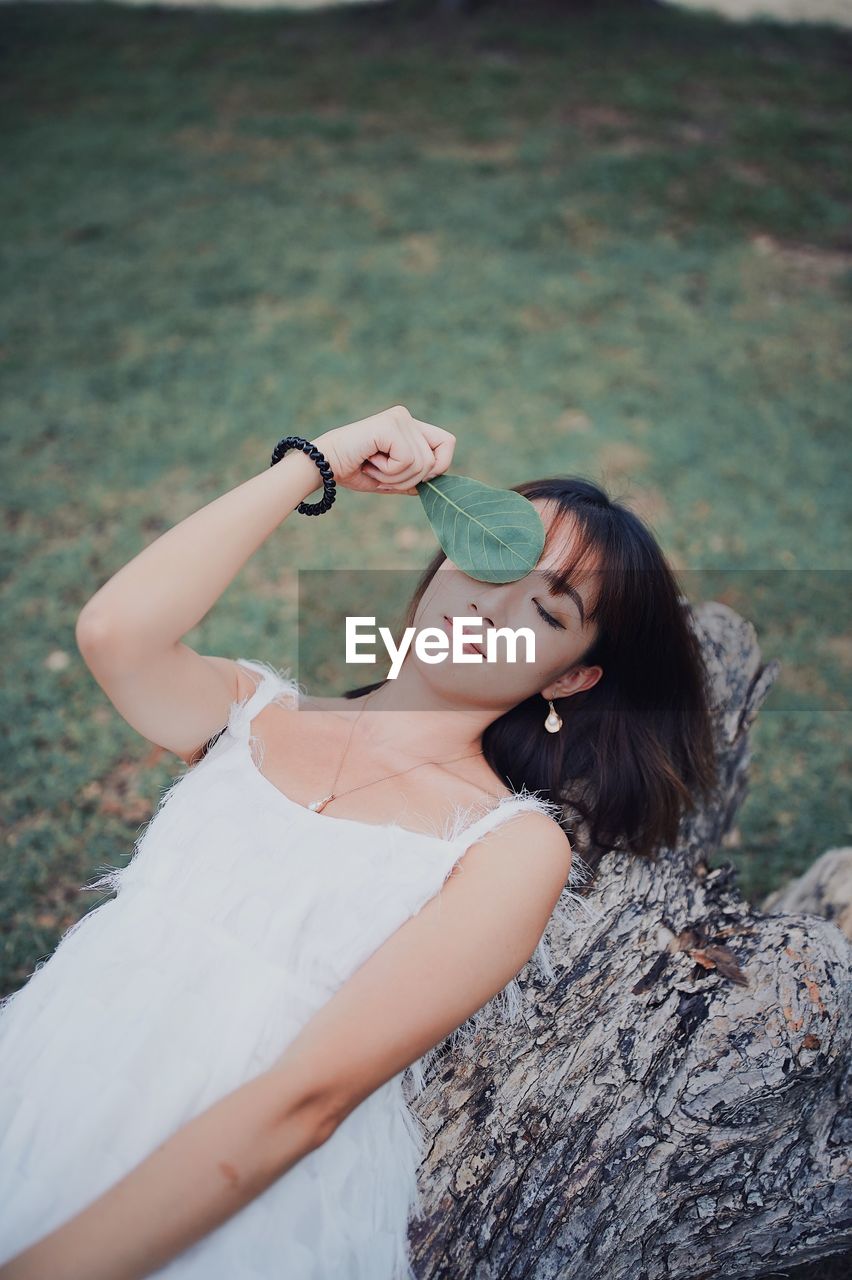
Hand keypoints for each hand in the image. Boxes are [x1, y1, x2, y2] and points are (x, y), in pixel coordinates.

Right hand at [312, 405, 455, 496]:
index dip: (440, 466)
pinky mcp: (390, 425)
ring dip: (396, 477)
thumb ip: (415, 479)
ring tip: (374, 466)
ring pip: (422, 464)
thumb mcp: (392, 479)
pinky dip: (389, 471)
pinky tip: (371, 461)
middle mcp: (406, 418)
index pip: (448, 443)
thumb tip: (438, 483)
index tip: (416, 479)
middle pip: (435, 461)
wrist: (324, 466)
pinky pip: (408, 460)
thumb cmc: (354, 470)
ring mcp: (399, 419)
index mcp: (410, 426)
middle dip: (410, 480)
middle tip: (382, 474)